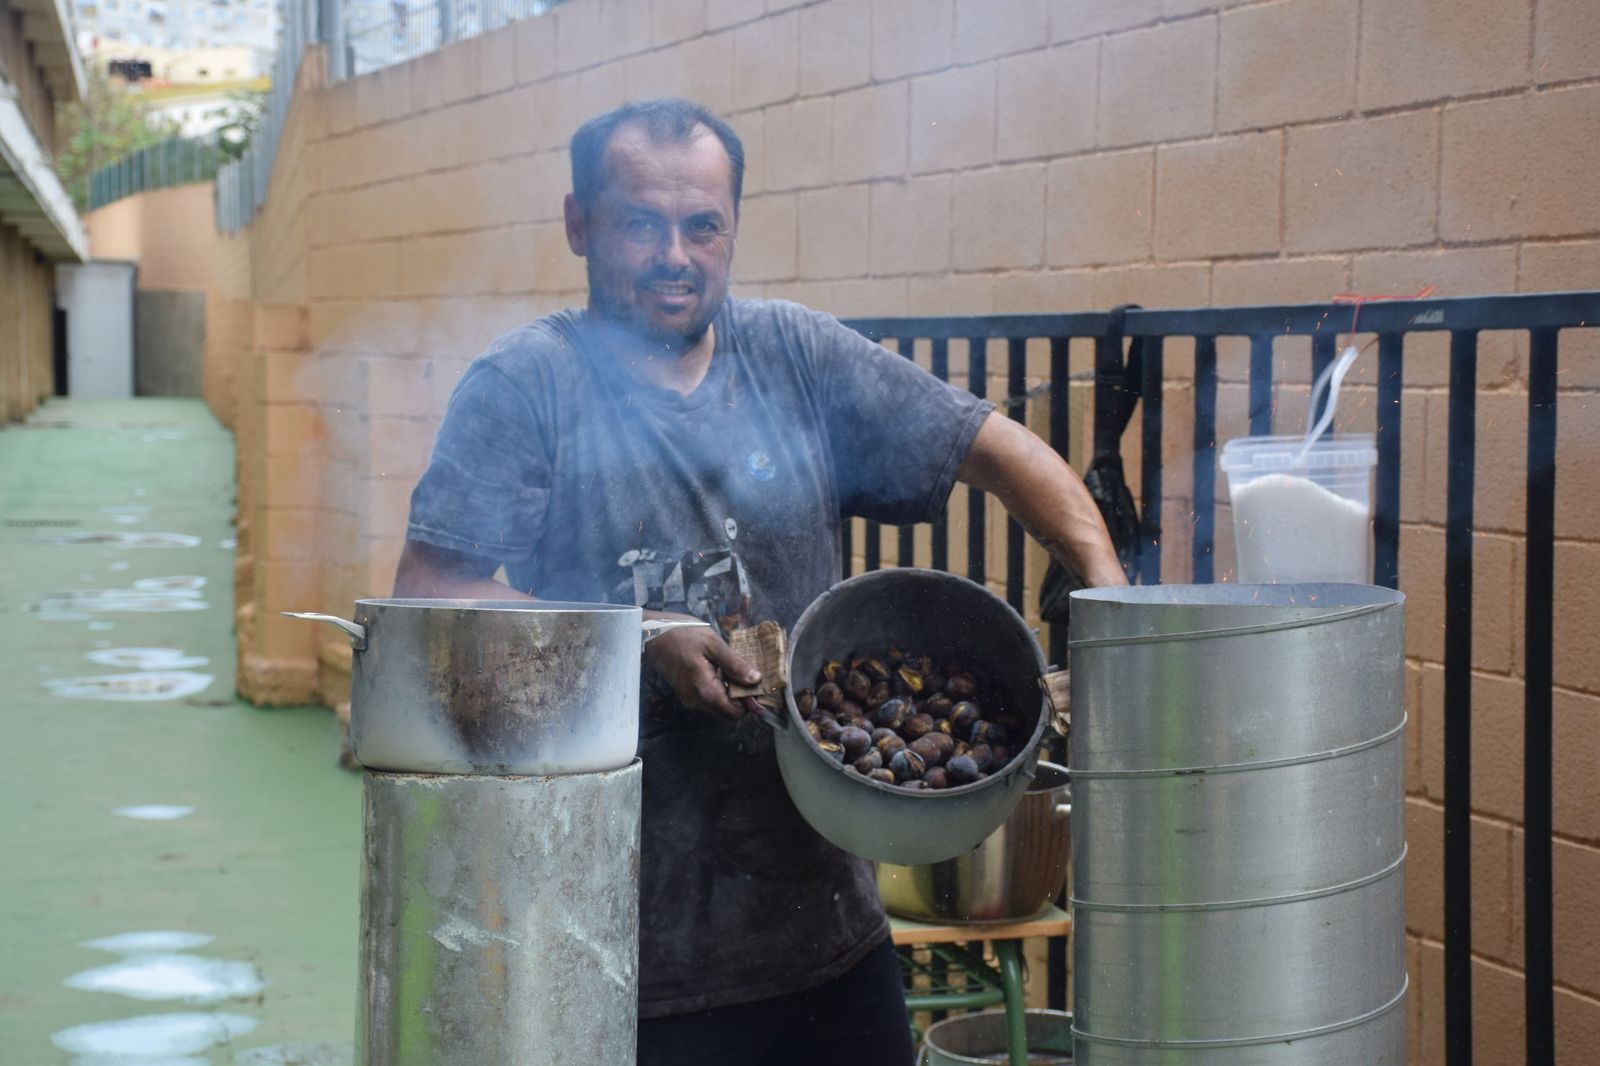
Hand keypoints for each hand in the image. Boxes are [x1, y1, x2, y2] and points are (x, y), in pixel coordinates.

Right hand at [642, 611, 760, 719]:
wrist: (652, 634)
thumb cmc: (682, 635)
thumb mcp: (713, 644)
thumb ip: (735, 664)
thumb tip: (756, 680)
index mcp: (705, 691)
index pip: (735, 713)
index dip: (749, 701)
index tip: (755, 683)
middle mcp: (696, 701)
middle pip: (727, 711)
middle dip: (739, 695)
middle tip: (743, 671)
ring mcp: (689, 699)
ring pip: (718, 705)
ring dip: (728, 690)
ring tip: (727, 666)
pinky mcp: (686, 693)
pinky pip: (708, 698)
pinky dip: (717, 687)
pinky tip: (716, 668)